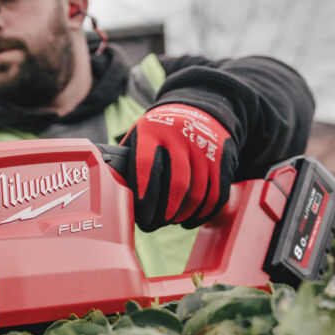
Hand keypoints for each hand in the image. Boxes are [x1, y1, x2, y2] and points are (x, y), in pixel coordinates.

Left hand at [121, 103, 236, 230]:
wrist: (199, 109)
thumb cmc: (159, 131)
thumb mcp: (140, 134)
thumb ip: (127, 158)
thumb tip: (111, 190)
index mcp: (152, 131)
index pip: (146, 164)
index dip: (144, 192)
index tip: (140, 214)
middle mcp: (180, 137)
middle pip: (177, 183)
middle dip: (164, 211)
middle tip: (152, 225)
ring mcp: (204, 147)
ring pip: (198, 192)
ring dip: (183, 214)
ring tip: (170, 222)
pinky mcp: (222, 158)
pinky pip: (217, 193)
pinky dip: (203, 213)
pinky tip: (189, 220)